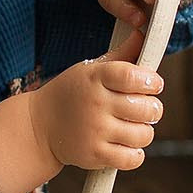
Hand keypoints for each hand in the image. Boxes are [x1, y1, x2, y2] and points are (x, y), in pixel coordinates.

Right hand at [26, 28, 164, 171]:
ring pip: (144, 134)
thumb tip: (144, 34)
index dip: (152, 81)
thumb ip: (121, 56)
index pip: (135, 77)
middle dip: (152, 108)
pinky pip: (133, 158)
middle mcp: (96, 103)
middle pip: (147, 108)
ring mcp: (95, 131)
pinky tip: (125, 144)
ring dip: (143, 131)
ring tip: (131, 127)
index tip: (153, 84)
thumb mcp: (90, 69)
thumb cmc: (70, 94)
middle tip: (142, 108)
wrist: (39, 126)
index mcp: (96, 77)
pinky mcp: (94, 154)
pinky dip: (135, 153)